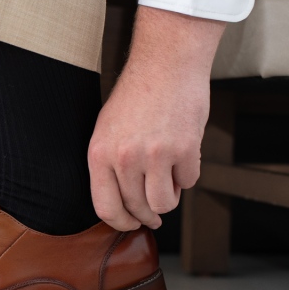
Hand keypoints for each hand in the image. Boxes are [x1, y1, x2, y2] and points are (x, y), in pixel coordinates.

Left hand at [88, 6, 224, 230]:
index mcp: (99, 154)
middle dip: (148, 215)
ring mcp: (155, 155)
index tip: (132, 224)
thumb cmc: (136, 98)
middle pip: (138, 208)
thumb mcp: (107, 131)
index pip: (106, 208)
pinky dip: (187, 174)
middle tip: (155, 213)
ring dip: (169, 197)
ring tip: (168, 179)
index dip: (121, 223)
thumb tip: (122, 205)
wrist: (165, 65)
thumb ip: (110, 167)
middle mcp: (124, 158)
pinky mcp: (185, 150)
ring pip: (164, 203)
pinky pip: (189, 182)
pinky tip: (182, 154)